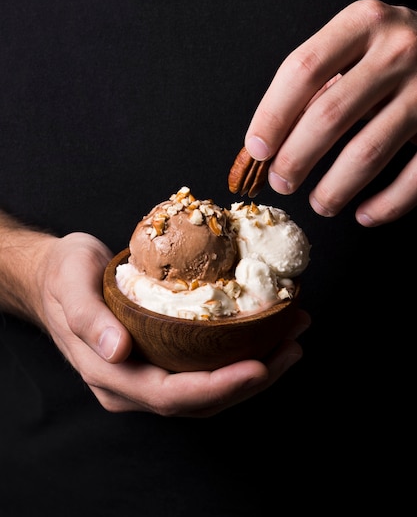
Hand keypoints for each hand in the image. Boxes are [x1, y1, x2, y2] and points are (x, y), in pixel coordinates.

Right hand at [37, 232, 309, 416]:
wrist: (54, 277)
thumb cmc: (62, 276)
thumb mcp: (69, 286)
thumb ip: (88, 320)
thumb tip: (116, 352)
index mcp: (110, 375)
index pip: (170, 396)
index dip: (217, 386)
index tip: (258, 365)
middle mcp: (132, 385)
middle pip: (200, 400)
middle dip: (252, 379)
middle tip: (292, 347)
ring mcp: (148, 374)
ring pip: (208, 389)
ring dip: (255, 370)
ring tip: (292, 340)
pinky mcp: (161, 358)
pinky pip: (204, 367)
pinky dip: (239, 355)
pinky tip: (265, 335)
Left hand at [245, 0, 416, 225]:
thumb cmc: (394, 52)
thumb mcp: (357, 46)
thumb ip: (319, 83)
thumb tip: (270, 141)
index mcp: (363, 23)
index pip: (302, 70)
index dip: (272, 116)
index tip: (257, 149)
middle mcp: (398, 50)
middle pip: (328, 116)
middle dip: (295, 159)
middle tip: (281, 182)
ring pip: (367, 151)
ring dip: (334, 188)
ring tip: (319, 203)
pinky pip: (415, 176)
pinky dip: (387, 204)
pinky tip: (365, 215)